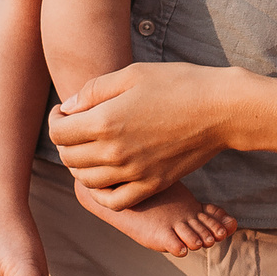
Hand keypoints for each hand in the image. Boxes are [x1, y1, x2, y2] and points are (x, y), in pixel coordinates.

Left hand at [51, 62, 236, 208]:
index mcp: (105, 122)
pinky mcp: (152, 185)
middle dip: (64, 141)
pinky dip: (101, 192)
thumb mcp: (132, 74)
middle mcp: (114, 152)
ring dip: (79, 165)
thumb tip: (70, 108)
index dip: (55, 120)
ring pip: (87, 181)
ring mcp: (133, 173)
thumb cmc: (178, 84)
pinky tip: (104, 176)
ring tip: (88, 148)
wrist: (220, 109)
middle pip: (69, 158)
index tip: (64, 111)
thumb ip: (94, 91)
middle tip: (75, 126)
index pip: (59, 133)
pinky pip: (114, 201)